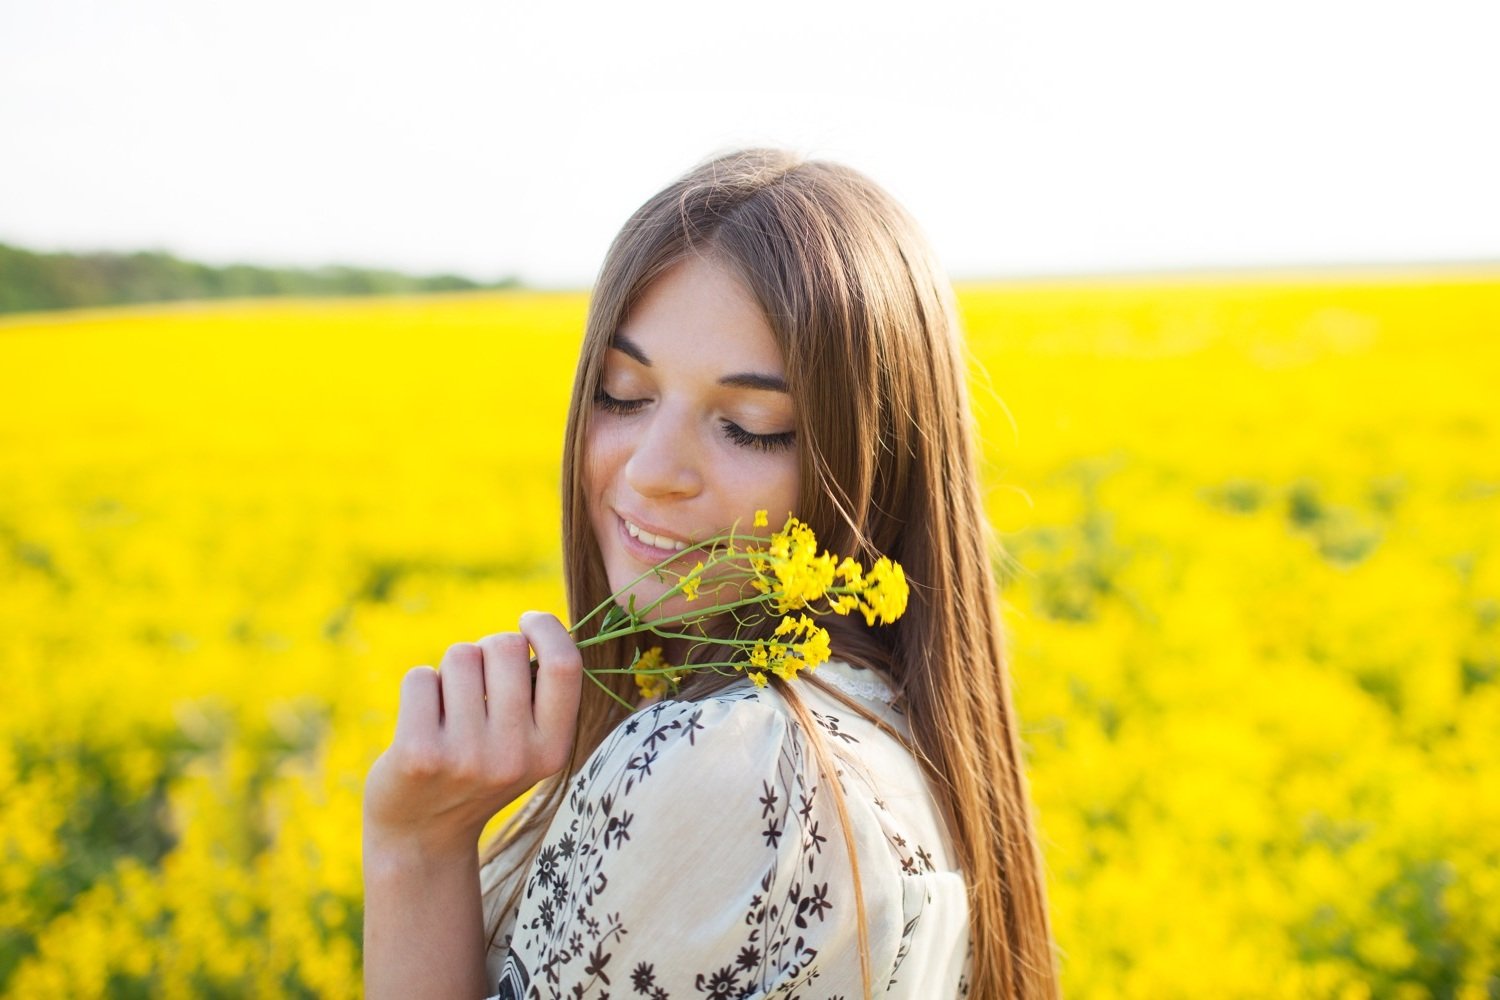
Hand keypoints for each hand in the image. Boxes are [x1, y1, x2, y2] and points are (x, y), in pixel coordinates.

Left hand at [363, 611, 582, 858]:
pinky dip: (419, 688)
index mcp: (552, 749)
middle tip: (476, 683)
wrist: (422, 834)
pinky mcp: (420, 754)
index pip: (564, 666)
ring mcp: (467, 756)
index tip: (528, 622)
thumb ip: (537, 696)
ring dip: (450, 672)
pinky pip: (421, 678)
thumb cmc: (478, 769)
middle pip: (506, 647)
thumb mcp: (526, 746)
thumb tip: (535, 627)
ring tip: (448, 710)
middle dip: (487, 650)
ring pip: (460, 656)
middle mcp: (515, 755)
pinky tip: (421, 721)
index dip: (546, 628)